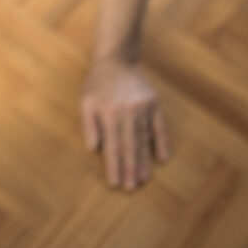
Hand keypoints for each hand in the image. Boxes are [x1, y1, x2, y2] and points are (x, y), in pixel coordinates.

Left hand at [80, 58, 169, 189]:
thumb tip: (93, 149)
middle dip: (130, 169)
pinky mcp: (154, 104)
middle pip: (129, 146)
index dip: (113, 166)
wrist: (117, 60)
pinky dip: (161, 143)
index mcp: (108, 114)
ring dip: (144, 161)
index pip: (111, 146)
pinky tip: (162, 158)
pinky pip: (159, 127)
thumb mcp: (86, 102)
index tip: (115, 183)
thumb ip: (88, 125)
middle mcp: (127, 113)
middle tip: (132, 187)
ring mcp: (143, 108)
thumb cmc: (98, 84)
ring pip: (144, 139)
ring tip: (143, 179)